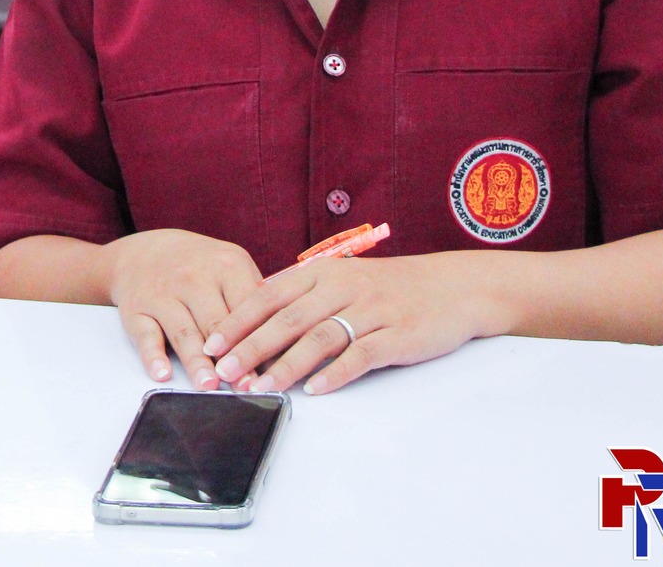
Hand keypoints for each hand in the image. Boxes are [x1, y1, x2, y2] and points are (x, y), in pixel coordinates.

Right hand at [103, 229, 263, 388]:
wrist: (145, 250)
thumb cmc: (199, 266)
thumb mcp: (231, 265)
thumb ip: (255, 299)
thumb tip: (286, 342)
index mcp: (226, 265)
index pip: (248, 307)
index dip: (262, 339)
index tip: (273, 369)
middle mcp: (193, 278)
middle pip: (216, 324)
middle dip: (232, 357)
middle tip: (246, 385)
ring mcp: (163, 294)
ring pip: (183, 332)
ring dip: (197, 362)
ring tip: (209, 386)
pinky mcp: (136, 310)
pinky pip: (144, 335)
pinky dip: (152, 356)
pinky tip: (162, 373)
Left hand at [203, 253, 502, 395]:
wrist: (452, 287)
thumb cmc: (388, 287)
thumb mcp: (341, 278)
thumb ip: (302, 294)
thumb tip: (254, 315)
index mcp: (322, 271)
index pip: (269, 295)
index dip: (238, 320)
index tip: (211, 343)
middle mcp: (342, 287)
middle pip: (287, 319)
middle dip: (251, 347)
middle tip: (224, 372)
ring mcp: (370, 310)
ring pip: (319, 338)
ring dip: (286, 365)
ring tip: (262, 387)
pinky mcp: (396, 334)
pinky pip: (360, 355)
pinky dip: (334, 373)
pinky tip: (314, 390)